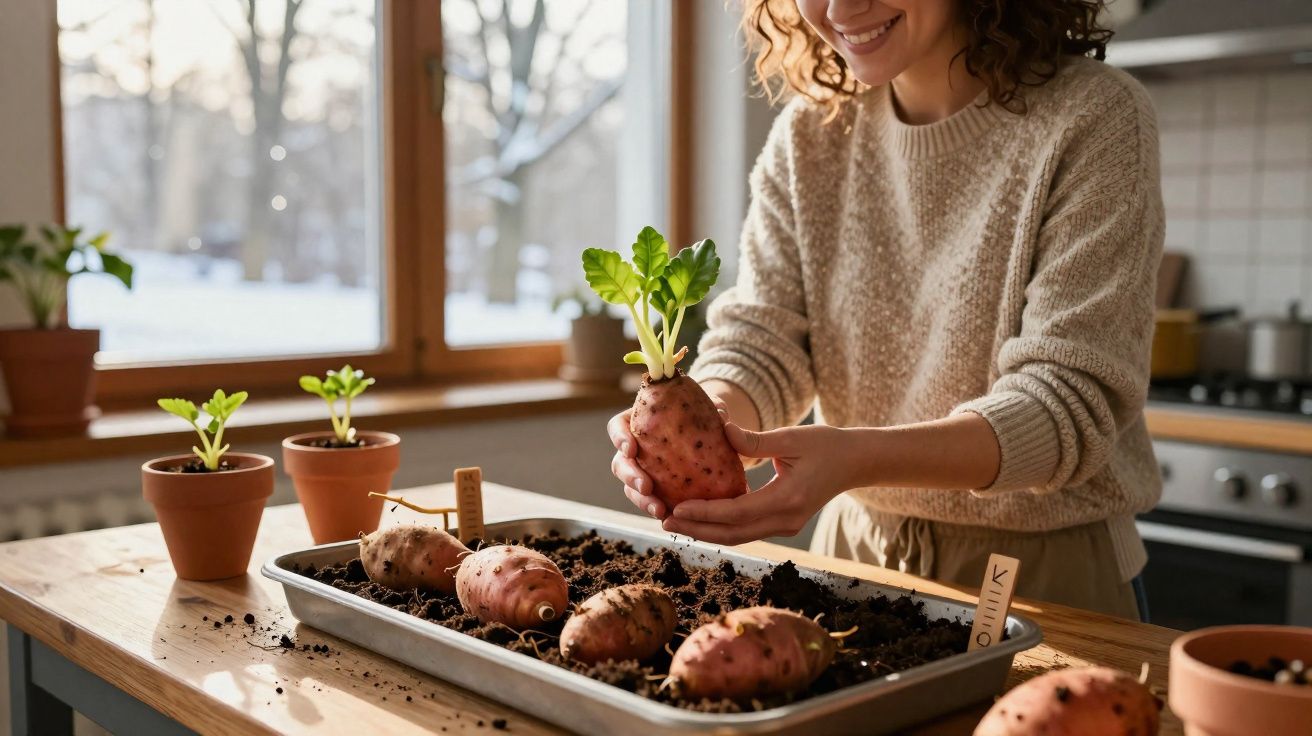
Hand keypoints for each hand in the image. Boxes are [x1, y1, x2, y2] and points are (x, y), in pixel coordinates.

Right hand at [607, 396, 732, 520]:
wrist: (711, 436)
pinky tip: (670, 518)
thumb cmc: (704, 416)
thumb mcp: (711, 409)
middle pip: (620, 463)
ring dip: (641, 501)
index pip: (617, 427)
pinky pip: (649, 502)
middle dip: (630, 476)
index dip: (619, 438)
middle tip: (645, 487)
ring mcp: (643, 471)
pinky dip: (658, 510)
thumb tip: (722, 416)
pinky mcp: (655, 490)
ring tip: (659, 510)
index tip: (630, 449)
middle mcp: (635, 448)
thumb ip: (715, 411)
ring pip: (631, 488)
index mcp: (639, 422)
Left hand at [662, 423, 855, 545]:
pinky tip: (700, 516)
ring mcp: (786, 526)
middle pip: (733, 534)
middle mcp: (786, 520)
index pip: (737, 513)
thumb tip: (720, 428)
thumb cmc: (826, 445)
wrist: (856, 463)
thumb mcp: (792, 437)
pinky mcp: (783, 523)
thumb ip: (754, 440)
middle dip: (697, 530)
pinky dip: (721, 526)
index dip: (705, 513)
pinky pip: (746, 530)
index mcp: (788, 499)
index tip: (676, 508)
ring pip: (738, 536)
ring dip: (706, 531)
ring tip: (675, 521)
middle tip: (664, 521)